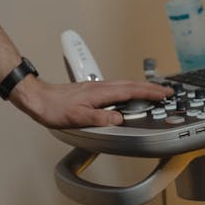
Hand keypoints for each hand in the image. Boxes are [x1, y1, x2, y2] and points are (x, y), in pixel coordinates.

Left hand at [8, 76, 171, 128]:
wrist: (38, 99)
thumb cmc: (54, 108)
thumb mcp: (79, 118)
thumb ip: (100, 119)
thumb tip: (119, 120)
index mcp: (100, 93)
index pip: (131, 91)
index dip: (149, 92)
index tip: (164, 93)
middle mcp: (100, 87)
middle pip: (130, 85)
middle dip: (150, 87)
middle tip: (166, 91)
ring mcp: (95, 88)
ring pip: (124, 85)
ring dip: (140, 87)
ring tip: (152, 92)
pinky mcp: (90, 91)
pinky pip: (116, 88)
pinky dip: (128, 90)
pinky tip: (127, 96)